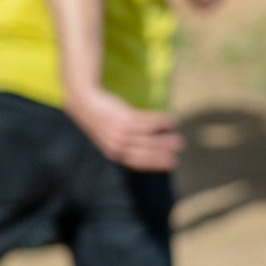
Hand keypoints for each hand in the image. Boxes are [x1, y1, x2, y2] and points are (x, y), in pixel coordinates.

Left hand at [67, 86, 183, 171]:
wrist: (85, 102)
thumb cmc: (104, 122)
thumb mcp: (112, 140)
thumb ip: (128, 147)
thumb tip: (155, 152)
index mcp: (115, 154)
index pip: (139, 163)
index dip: (157, 163)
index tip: (172, 163)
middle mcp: (117, 145)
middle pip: (147, 151)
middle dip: (165, 150)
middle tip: (180, 146)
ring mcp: (120, 132)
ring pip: (150, 136)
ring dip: (166, 136)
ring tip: (177, 134)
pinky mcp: (124, 118)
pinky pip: (148, 121)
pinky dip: (162, 121)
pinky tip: (170, 120)